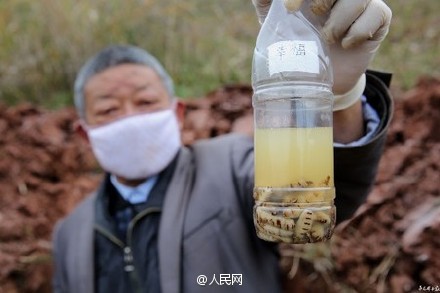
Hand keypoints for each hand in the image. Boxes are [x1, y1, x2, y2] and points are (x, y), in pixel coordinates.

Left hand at [251, 0, 391, 110]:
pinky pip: (377, 12)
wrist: (315, 77)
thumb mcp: (273, 22)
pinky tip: (346, 44)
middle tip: (313, 15)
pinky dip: (358, 31)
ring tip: (328, 38)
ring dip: (340, 20)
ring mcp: (361, 3)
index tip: (289, 8)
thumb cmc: (293, 45)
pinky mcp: (378, 19)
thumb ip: (266, 1)